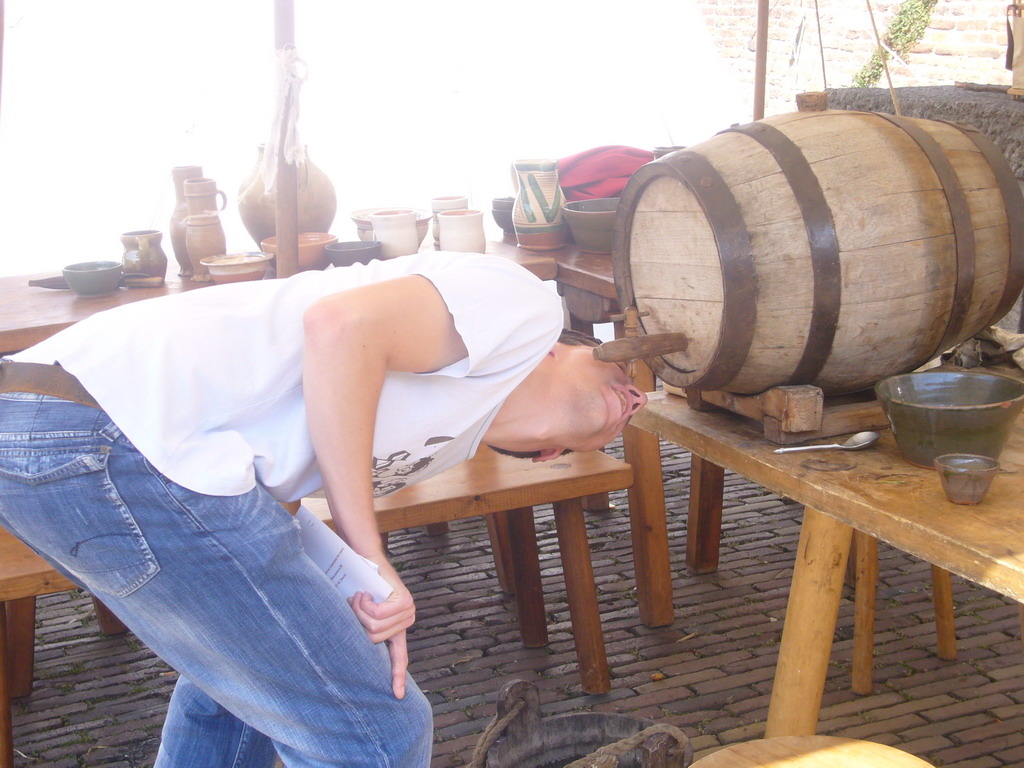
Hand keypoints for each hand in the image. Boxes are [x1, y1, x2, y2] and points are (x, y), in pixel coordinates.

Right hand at [348, 563, 414, 697]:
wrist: (368, 561)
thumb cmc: (362, 587)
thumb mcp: (362, 614)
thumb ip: (362, 630)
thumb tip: (348, 652)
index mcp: (397, 630)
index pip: (400, 658)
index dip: (396, 677)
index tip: (397, 696)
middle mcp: (406, 622)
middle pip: (373, 639)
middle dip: (358, 620)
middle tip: (354, 603)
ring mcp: (408, 611)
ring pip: (374, 627)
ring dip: (360, 610)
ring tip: (360, 596)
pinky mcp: (404, 601)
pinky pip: (378, 614)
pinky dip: (365, 604)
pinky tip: (366, 593)